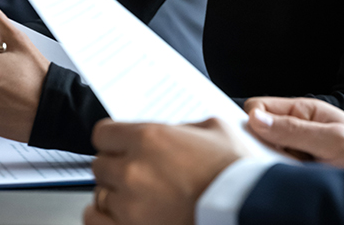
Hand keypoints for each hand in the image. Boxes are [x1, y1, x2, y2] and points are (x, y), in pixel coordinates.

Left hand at [85, 118, 250, 224]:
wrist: (247, 210)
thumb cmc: (235, 175)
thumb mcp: (214, 130)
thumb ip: (182, 128)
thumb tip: (172, 132)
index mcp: (149, 138)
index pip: (103, 134)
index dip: (114, 140)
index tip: (120, 147)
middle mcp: (132, 170)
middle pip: (100, 165)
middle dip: (117, 168)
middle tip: (138, 175)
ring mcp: (129, 205)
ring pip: (100, 195)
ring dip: (116, 196)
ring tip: (138, 199)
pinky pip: (96, 222)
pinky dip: (107, 219)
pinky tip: (123, 217)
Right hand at [244, 96, 343, 178]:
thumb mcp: (332, 139)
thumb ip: (293, 129)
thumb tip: (256, 119)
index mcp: (302, 110)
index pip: (258, 107)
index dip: (251, 121)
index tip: (252, 138)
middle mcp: (295, 129)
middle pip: (258, 133)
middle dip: (260, 147)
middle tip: (276, 161)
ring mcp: (296, 151)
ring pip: (265, 155)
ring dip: (272, 165)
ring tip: (293, 173)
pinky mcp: (299, 171)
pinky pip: (278, 173)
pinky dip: (281, 178)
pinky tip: (295, 182)